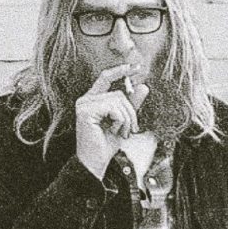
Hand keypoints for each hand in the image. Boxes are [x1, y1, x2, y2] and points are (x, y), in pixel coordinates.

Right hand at [75, 64, 150, 179]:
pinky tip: (115, 131)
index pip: (106, 77)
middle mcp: (86, 99)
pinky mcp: (85, 111)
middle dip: (131, 112)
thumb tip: (143, 86)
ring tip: (122, 132)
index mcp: (93, 99)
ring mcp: (84, 104)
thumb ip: (132, 104)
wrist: (96, 162)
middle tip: (130, 129)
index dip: (120, 70)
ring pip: (118, 100)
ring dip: (127, 119)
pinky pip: (113, 108)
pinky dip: (121, 120)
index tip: (136, 67)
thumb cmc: (107, 143)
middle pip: (119, 93)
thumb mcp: (125, 121)